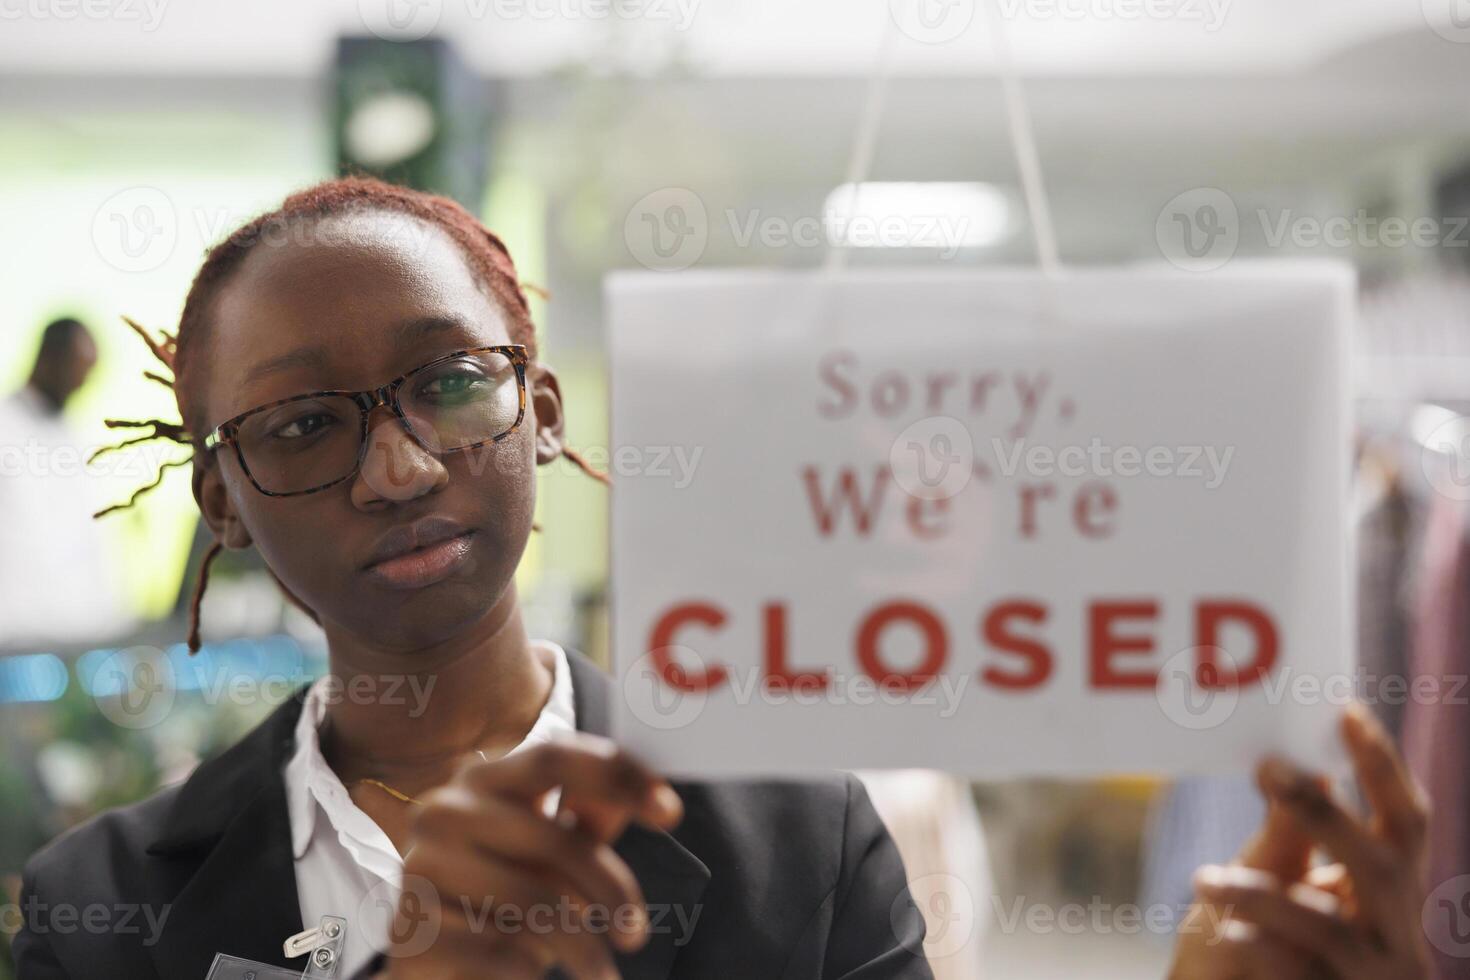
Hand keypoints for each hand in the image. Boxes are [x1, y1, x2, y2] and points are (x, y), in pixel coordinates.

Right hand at [385, 733, 682, 979]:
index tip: (671, 811)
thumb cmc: (502, 894)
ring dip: (578, 945)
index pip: (555, 756)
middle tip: (636, 932)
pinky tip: (530, 972)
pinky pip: (498, 948)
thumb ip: (592, 817)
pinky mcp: (411, 925)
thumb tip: (654, 798)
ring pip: (531, 900)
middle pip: (554, 837)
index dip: (618, 775)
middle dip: (610, 888)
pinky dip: (529, 968)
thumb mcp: (551, 851)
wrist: (434, 960)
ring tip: (599, 970)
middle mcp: (446, 809)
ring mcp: (421, 864)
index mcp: (484, 778)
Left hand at [1168, 704, 1430, 978]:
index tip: (1347, 713)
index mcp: (1388, 887)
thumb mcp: (1275, 876)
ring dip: (1260, 894)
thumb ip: (1290, 829)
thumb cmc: (1262, 938)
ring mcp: (1370, 974)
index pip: (1404, 822)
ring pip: (1326, 926)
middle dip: (1329, 816)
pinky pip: (1300, 974)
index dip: (1383, 769)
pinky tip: (1227, 933)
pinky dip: (1263, 949)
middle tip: (1272, 770)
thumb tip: (1293, 761)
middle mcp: (1392, 931)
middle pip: (1383, 868)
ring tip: (1204, 880)